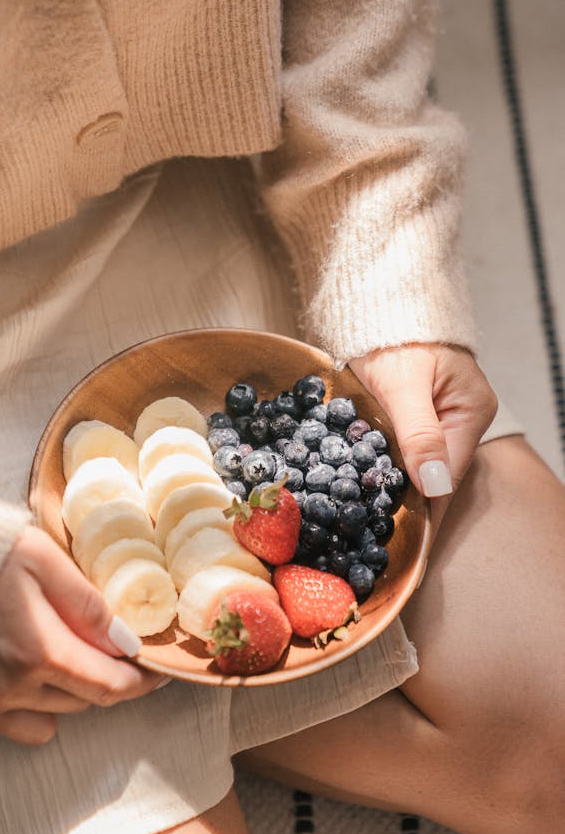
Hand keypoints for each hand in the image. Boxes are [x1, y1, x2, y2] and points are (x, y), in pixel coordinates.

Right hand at [0, 526, 163, 744]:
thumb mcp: (34, 554)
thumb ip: (83, 599)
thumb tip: (126, 638)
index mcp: (37, 650)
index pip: (109, 686)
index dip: (141, 683)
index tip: (157, 673)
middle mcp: (9, 688)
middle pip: (81, 703)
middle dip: (106, 682)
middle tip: (113, 655)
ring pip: (46, 719)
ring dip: (65, 695)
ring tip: (60, 656)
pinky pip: (4, 723)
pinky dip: (23, 706)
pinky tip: (18, 669)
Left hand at [348, 343, 496, 523]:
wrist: (378, 295)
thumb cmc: (393, 331)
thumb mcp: (402, 384)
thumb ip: (418, 434)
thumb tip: (434, 487)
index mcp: (470, 412)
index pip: (446, 477)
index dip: (421, 508)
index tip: (396, 538)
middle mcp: (463, 417)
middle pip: (433, 474)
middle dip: (404, 501)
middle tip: (372, 534)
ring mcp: (442, 414)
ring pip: (417, 463)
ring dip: (392, 484)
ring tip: (364, 516)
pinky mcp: (418, 410)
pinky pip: (404, 446)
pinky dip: (385, 463)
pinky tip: (364, 482)